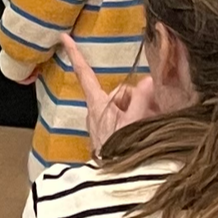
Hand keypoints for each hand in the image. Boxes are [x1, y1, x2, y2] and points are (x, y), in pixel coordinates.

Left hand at [62, 35, 158, 154]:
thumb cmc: (120, 153)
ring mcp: (104, 122)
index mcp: (98, 104)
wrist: (114, 181)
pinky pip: (127, 118)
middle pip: (121, 91)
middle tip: (153, 114)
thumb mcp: (134, 124)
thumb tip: (148, 79)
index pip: (85, 74)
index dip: (75, 55)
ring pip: (127, 105)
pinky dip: (138, 121)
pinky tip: (148, 131)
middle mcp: (97, 110)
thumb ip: (141, 100)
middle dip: (138, 99)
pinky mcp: (110, 132)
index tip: (64, 37)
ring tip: (150, 127)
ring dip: (141, 112)